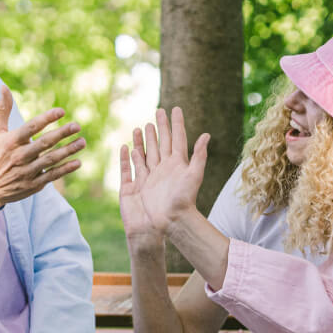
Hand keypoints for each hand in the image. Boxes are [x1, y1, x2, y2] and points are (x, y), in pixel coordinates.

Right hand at [0, 86, 84, 213]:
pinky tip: (78, 162)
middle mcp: (20, 156)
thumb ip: (2, 110)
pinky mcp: (33, 185)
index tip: (61, 111)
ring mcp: (27, 171)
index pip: (31, 127)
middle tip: (77, 126)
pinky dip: (65, 170)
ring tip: (82, 142)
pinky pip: (52, 175)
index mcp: (11, 142)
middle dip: (62, 134)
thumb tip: (3, 86)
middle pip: (44, 143)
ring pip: (51, 159)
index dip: (47, 118)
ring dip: (68, 150)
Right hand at [119, 107, 209, 237]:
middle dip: (159, 129)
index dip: (176, 124)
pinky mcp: (135, 186)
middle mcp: (163, 169)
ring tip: (141, 127)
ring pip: (145, 154)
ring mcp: (149, 177)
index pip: (177, 139)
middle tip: (158, 112)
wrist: (168, 223)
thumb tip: (206, 135)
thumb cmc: (183, 202)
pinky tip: (126, 147)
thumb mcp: (194, 176)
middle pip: (161, 144)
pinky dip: (128, 158)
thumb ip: (199, 156)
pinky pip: (130, 169)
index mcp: (177, 165)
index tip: (175, 109)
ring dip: (143, 140)